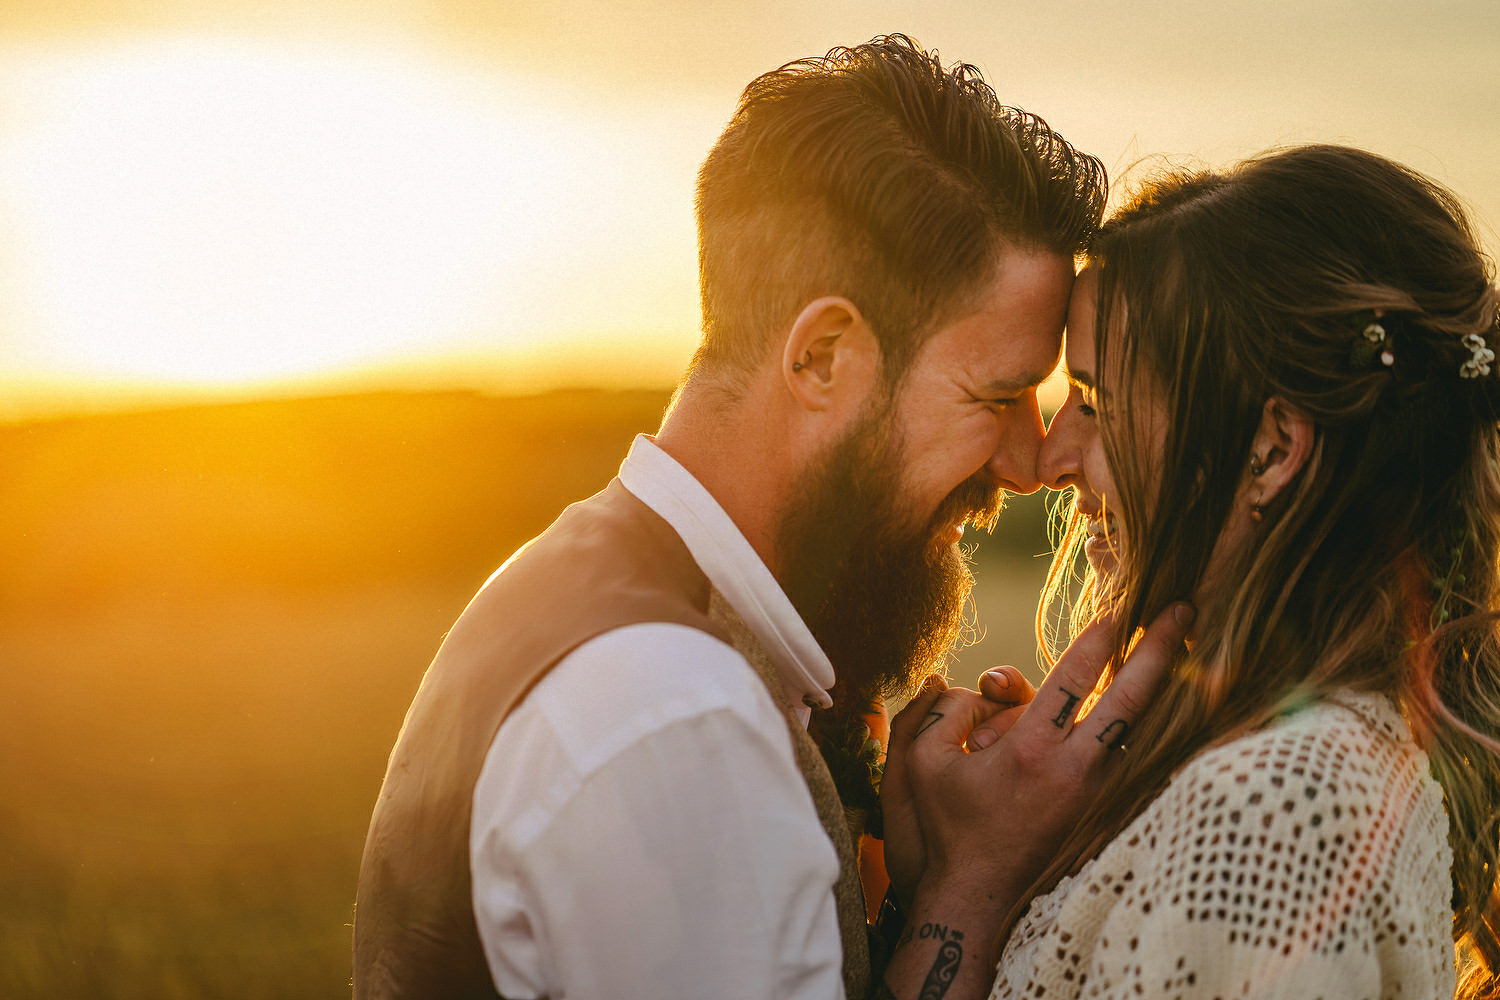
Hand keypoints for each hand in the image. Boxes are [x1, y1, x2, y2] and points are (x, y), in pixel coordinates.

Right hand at [889, 602, 1192, 918]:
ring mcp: (1094, 794)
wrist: (977, 898)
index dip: (1099, 638)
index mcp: (1029, 751)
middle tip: (1184, 611)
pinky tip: (1161, 701)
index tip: (1121, 607)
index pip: (1073, 679)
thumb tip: (973, 687)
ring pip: (1140, 728)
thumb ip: (943, 711)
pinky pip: (1130, 756)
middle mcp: (1072, 769)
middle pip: (1130, 698)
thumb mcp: (923, 763)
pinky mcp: (1101, 811)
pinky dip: (1146, 724)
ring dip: (1161, 686)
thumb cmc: (948, 828)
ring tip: (1185, 649)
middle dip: (1159, 650)